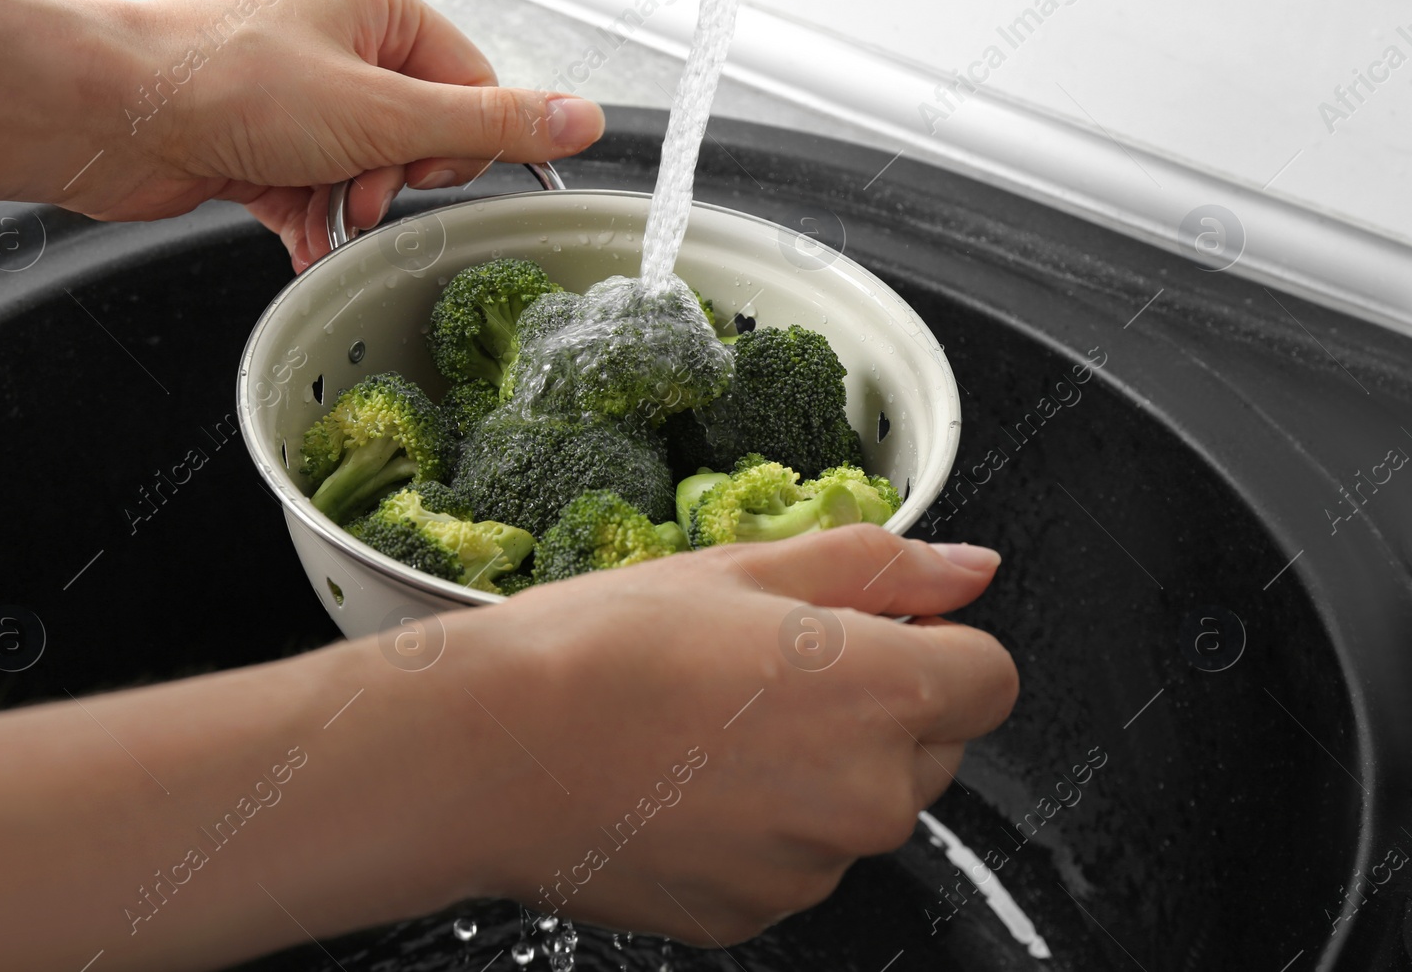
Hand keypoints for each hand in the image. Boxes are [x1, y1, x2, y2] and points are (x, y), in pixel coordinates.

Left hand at [74, 0, 604, 269]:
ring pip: (372, 171)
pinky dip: (316, 223)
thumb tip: (581, 117)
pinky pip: (323, 194)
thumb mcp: (382, 110)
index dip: (457, 140)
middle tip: (361, 182)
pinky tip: (300, 235)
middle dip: (397, 176)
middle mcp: (341, 44)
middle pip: (423, 133)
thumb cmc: (224, 84)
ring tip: (319, 204)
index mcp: (377, 8)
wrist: (109, 118)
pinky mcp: (268, 147)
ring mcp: (301, 97)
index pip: (471, 83)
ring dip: (353, 205)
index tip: (423, 166)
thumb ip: (488, 122)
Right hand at [447, 524, 1017, 942]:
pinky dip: (763, 830)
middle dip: (879, 709)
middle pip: (932, 749)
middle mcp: (867, 797)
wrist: (492, 750)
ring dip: (818, 773)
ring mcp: (812, 869)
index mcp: (881, 695)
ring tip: (711, 729)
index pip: (990, 677)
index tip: (877, 630)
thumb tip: (970, 570)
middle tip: (771, 672)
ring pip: (859, 809)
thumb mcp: (747, 570)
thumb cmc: (604, 648)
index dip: (937, 643)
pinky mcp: (756, 914)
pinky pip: (796, 863)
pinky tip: (687, 785)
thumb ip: (878, 567)